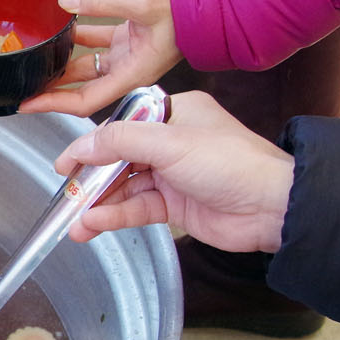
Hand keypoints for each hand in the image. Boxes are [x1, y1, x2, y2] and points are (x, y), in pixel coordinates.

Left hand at [20, 0, 181, 116]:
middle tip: (23, 84)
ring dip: (62, 63)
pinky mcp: (131, 38)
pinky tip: (61, 26)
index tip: (28, 104)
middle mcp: (129, 69)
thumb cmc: (190, 7)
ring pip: (87, 65)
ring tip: (35, 59)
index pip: (85, 101)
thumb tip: (65, 2)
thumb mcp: (142, 1)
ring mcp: (130, 54)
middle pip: (81, 87)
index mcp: (133, 74)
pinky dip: (79, 36)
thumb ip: (101, 1)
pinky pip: (98, 42)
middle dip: (52, 88)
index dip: (54, 105)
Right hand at [53, 91, 293, 251]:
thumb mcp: (170, 142)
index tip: (65, 162)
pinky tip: (93, 226)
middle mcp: (171, 142)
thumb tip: (79, 147)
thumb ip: (119, 141)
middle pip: (118, 158)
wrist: (273, 208)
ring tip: (74, 221)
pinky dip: (115, 217)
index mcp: (174, 113)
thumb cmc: (231, 163)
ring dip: (99, 204)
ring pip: (124, 187)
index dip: (91, 143)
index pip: (121, 124)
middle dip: (91, 178)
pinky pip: (137, 209)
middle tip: (65, 194)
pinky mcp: (176, 206)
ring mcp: (173, 175)